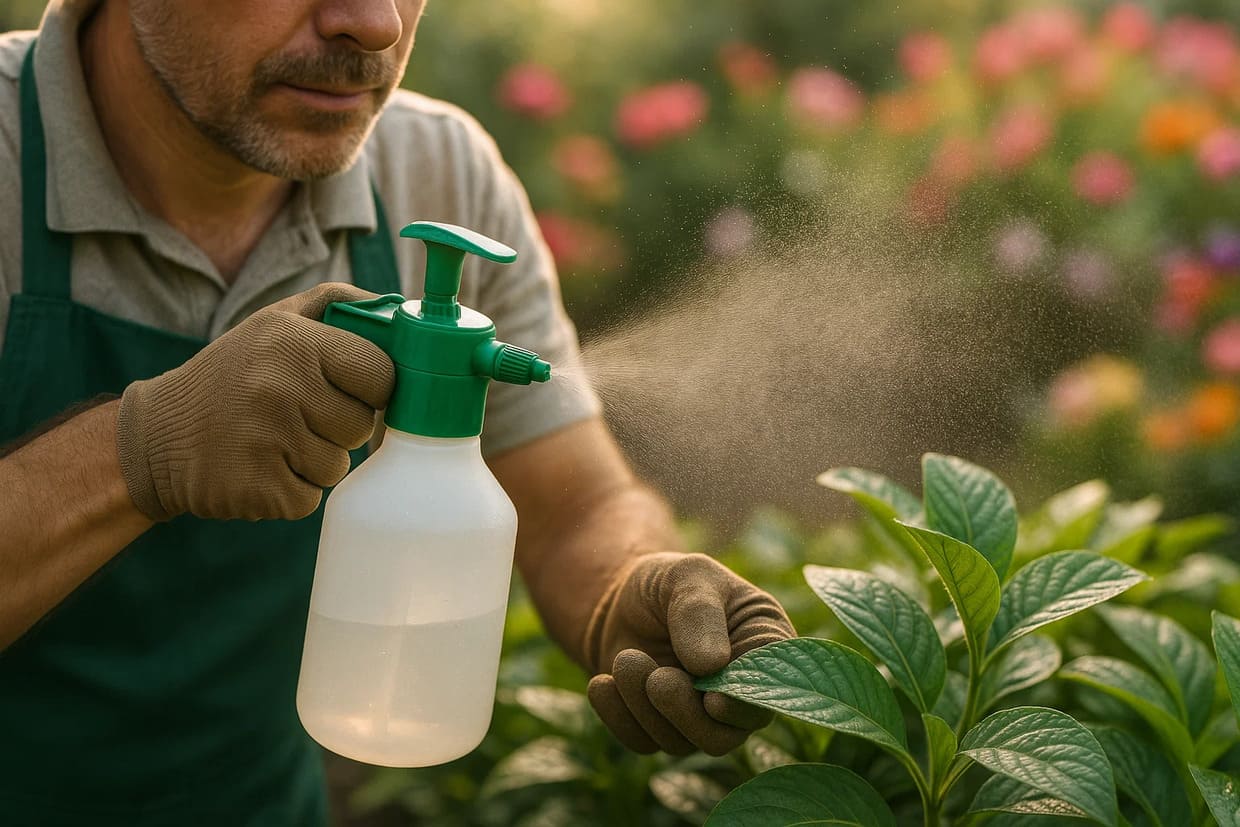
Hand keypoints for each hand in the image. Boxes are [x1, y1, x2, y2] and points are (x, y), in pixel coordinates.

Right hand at [115, 283, 394, 520]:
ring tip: (273, 442)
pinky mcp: (258, 490)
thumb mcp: (275, 321)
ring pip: (337, 466)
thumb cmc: (234, 374)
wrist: (157, 437)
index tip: (349, 390)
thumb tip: (400, 310)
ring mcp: (267, 442)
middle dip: (340, 426)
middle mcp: (280, 387)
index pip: (381, 375)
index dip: (371, 388)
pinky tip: (260, 469)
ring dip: (313, 461)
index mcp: (293, 341)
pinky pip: (310, 498)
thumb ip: (337, 304)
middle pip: (362, 426)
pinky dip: (291, 491)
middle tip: (298, 416)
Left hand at [583, 552, 793, 755]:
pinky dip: (618, 717)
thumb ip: (700, 612)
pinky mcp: (661, 728)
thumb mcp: (686, 576)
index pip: (771, 691)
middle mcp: (739, 692)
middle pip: (726, 735)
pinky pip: (643, 743)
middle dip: (685, 712)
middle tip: (657, 678)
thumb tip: (711, 665)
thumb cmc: (668, 582)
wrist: (621, 600)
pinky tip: (602, 683)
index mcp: (764, 648)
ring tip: (625, 659)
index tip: (712, 697)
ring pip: (681, 742)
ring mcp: (701, 716)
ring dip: (644, 706)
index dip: (744, 703)